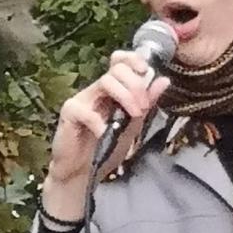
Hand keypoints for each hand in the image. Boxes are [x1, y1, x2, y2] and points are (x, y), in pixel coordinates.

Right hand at [40, 47, 174, 219]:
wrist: (83, 173)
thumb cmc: (105, 149)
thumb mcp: (133, 126)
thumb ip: (146, 104)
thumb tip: (163, 80)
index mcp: (111, 91)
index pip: (120, 61)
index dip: (133, 59)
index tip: (146, 71)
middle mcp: (96, 91)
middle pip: (117, 69)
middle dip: (136, 85)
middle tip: (143, 107)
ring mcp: (81, 100)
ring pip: (105, 82)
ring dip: (125, 97)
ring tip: (133, 116)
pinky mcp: (69, 113)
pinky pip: (86, 110)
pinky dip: (100, 122)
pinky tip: (105, 134)